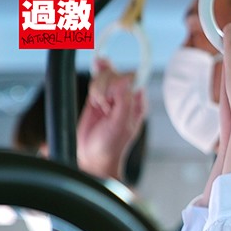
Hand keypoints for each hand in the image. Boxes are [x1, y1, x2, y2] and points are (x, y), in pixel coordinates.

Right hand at [77, 59, 146, 179]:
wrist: (92, 156)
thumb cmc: (111, 145)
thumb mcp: (120, 124)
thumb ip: (124, 100)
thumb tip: (127, 78)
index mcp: (138, 103)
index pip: (132, 78)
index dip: (119, 82)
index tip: (111, 98)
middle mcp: (126, 97)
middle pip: (115, 74)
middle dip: (106, 87)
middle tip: (104, 106)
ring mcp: (111, 96)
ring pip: (104, 75)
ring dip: (97, 88)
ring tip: (98, 107)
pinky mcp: (97, 97)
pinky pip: (96, 80)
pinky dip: (93, 84)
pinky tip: (94, 94)